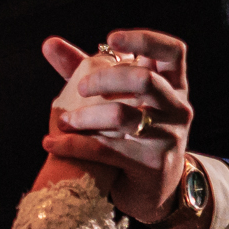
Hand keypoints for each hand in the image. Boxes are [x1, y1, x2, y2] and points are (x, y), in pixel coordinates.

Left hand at [39, 30, 197, 228]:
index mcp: (173, 86)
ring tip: (62, 121)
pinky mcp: (152, 164)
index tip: (110, 39)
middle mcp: (178, 108)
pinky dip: (72, 145)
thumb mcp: (114, 98)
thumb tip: (50, 43)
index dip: (145, 40)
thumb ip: (85, 69)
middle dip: (105, 79)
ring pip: (122, 116)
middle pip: (144, 80)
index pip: (173, 52)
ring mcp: (169, 137)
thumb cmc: (128, 133)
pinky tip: (51, 143)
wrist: (152, 189)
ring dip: (84, 116)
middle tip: (80, 88)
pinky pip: (105, 149)